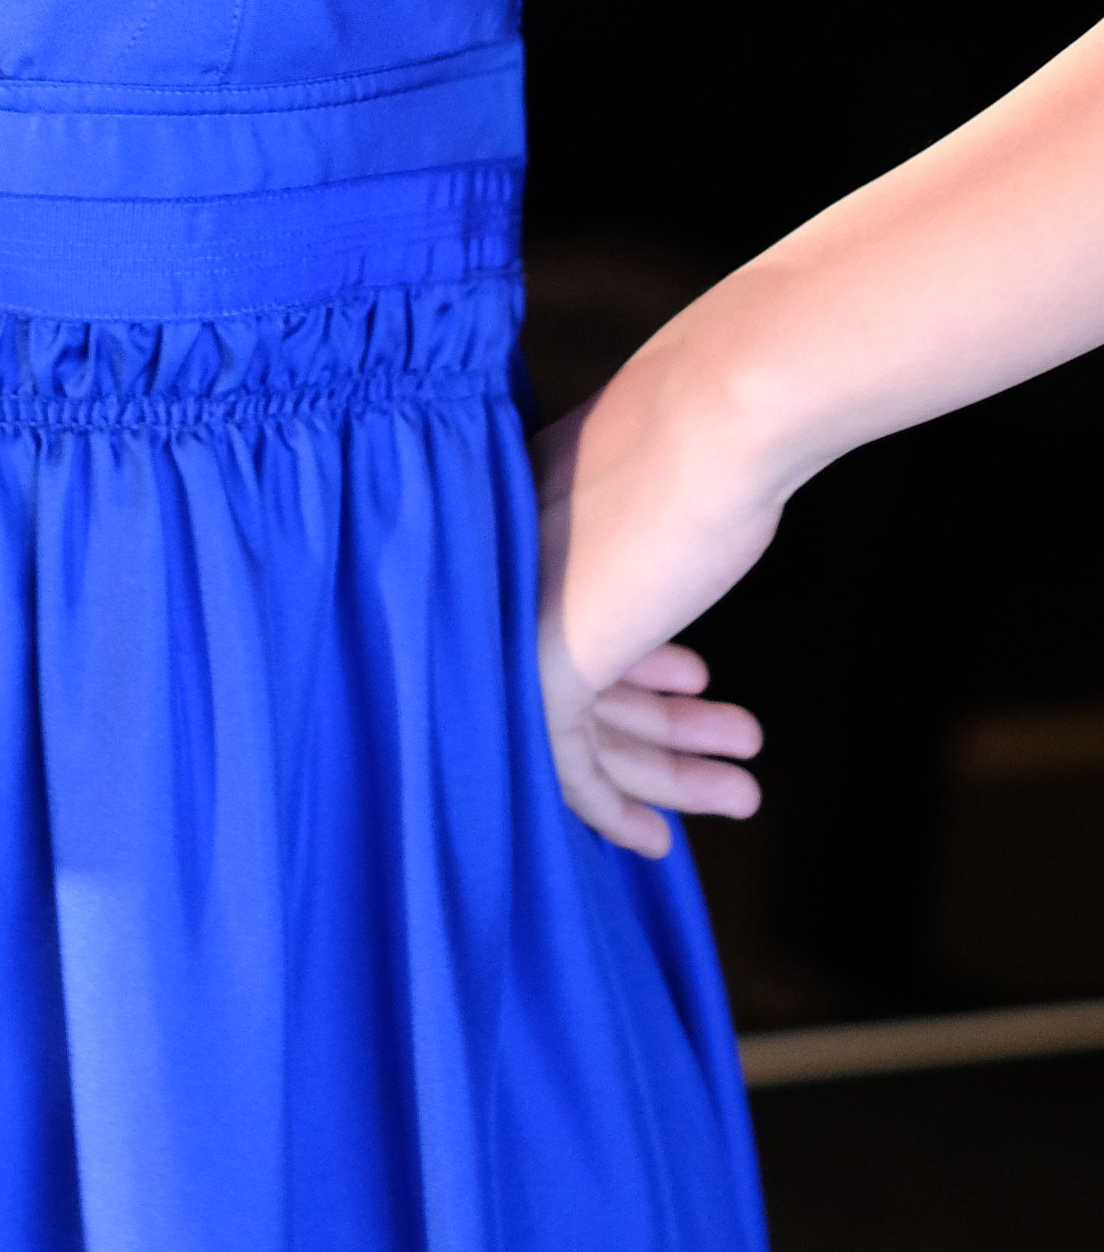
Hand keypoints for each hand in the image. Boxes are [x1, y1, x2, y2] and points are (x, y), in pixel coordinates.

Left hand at [532, 348, 776, 859]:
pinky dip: (605, 803)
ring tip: (745, 795)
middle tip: (742, 759)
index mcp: (522, 524)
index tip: (694, 690)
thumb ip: (633, 533)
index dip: (631, 676)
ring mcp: (516, 616)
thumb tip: (664, 538)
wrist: (722, 414)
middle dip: (661, 738)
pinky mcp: (542, 660)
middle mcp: (506, 573)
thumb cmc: (709, 440)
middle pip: (576, 681)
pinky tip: (656, 837)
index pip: (556, 624)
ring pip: (579, 725)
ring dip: (662, 771)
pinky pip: (559, 760)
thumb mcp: (657, 496)